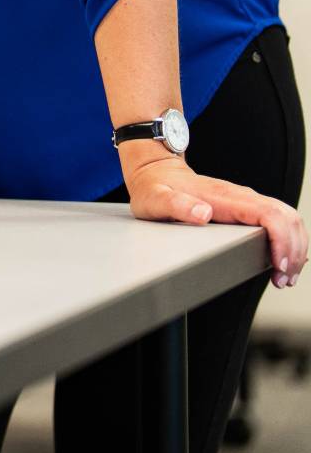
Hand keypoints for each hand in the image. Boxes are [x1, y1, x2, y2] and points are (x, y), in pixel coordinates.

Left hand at [124, 153, 305, 287]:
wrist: (156, 172)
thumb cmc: (156, 187)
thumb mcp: (156, 198)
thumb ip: (176, 205)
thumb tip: (203, 213)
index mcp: (225, 197)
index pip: (270, 215)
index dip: (282, 240)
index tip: (278, 265)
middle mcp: (242, 197)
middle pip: (287, 218)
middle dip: (294, 251)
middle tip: (283, 280)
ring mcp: (247, 201)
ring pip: (288, 219)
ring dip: (295, 248)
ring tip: (285, 277)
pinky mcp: (248, 207)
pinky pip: (280, 221)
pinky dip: (289, 241)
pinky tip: (284, 261)